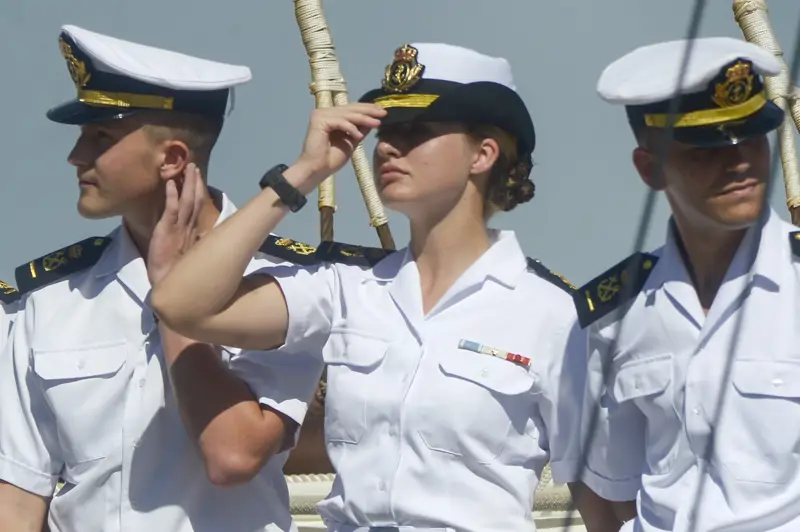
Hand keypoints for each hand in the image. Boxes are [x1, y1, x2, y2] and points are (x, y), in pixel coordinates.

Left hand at [147, 163, 206, 285]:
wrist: (168, 285)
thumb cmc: (176, 273)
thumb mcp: (185, 255)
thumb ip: (192, 243)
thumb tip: (202, 235)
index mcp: (193, 233)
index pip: (198, 208)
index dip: (198, 191)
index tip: (198, 177)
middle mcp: (189, 228)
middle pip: (196, 200)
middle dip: (195, 183)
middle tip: (194, 165)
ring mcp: (180, 228)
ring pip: (187, 201)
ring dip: (188, 184)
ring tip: (188, 168)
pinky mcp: (168, 230)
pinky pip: (171, 210)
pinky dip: (172, 196)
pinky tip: (171, 183)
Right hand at [292, 103, 385, 191]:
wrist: (316, 170)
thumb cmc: (330, 159)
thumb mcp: (351, 142)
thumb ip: (359, 130)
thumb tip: (372, 120)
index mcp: (331, 116)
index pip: (351, 109)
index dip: (367, 109)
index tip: (382, 112)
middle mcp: (324, 112)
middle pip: (350, 108)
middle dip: (368, 111)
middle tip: (383, 112)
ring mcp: (320, 115)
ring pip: (347, 114)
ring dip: (364, 119)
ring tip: (377, 123)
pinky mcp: (319, 121)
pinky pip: (340, 122)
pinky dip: (351, 128)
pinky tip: (359, 136)